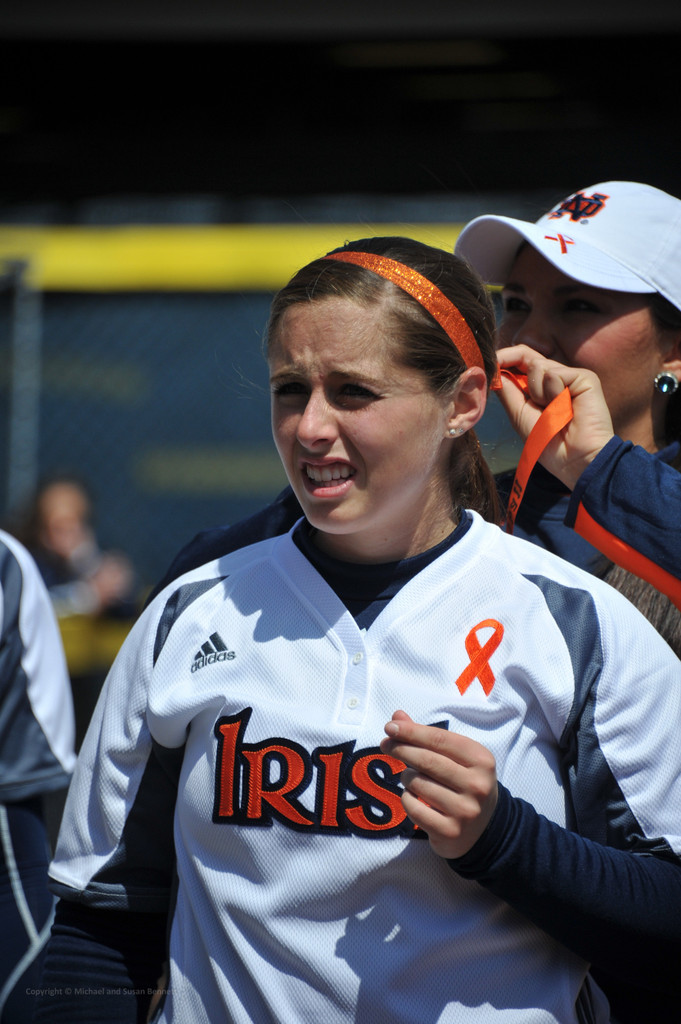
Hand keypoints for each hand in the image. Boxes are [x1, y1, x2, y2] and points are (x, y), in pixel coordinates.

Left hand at [380, 710, 497, 859]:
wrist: (485, 827)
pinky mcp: (449, 831)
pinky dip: (406, 798)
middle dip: (401, 749)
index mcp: (482, 760)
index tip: (390, 727)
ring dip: (406, 776)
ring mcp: (465, 811)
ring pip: (418, 784)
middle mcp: (477, 785)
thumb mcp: (456, 757)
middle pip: (427, 760)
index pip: (440, 739)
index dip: (412, 731)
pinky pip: (413, 808)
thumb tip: (397, 717)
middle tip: (385, 744)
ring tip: (409, 776)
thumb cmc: (465, 782)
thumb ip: (428, 737)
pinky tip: (413, 797)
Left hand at [496, 345, 614, 489]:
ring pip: (537, 365)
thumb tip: (494, 369)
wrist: (575, 460)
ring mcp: (570, 377)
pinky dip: (551, 392)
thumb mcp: (519, 414)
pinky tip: (564, 407)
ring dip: (536, 391)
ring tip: (551, 411)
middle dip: (509, 361)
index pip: (520, 363)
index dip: (503, 360)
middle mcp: (555, 378)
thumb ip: (508, 390)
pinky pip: (553, 373)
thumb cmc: (549, 444)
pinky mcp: (584, 377)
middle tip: (500, 372)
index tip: (488, 364)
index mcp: (540, 388)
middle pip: (526, 355)